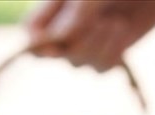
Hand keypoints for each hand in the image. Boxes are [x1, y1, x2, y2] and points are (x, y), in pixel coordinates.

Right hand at [25, 0, 154, 71]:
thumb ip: (76, 12)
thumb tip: (57, 38)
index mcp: (55, 5)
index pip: (31, 34)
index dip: (38, 45)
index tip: (54, 47)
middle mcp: (67, 25)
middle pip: (54, 54)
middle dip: (79, 43)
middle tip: (102, 21)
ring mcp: (88, 39)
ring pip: (78, 64)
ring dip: (98, 47)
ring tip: (116, 21)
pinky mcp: (109, 50)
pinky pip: (101, 67)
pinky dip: (112, 51)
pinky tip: (123, 29)